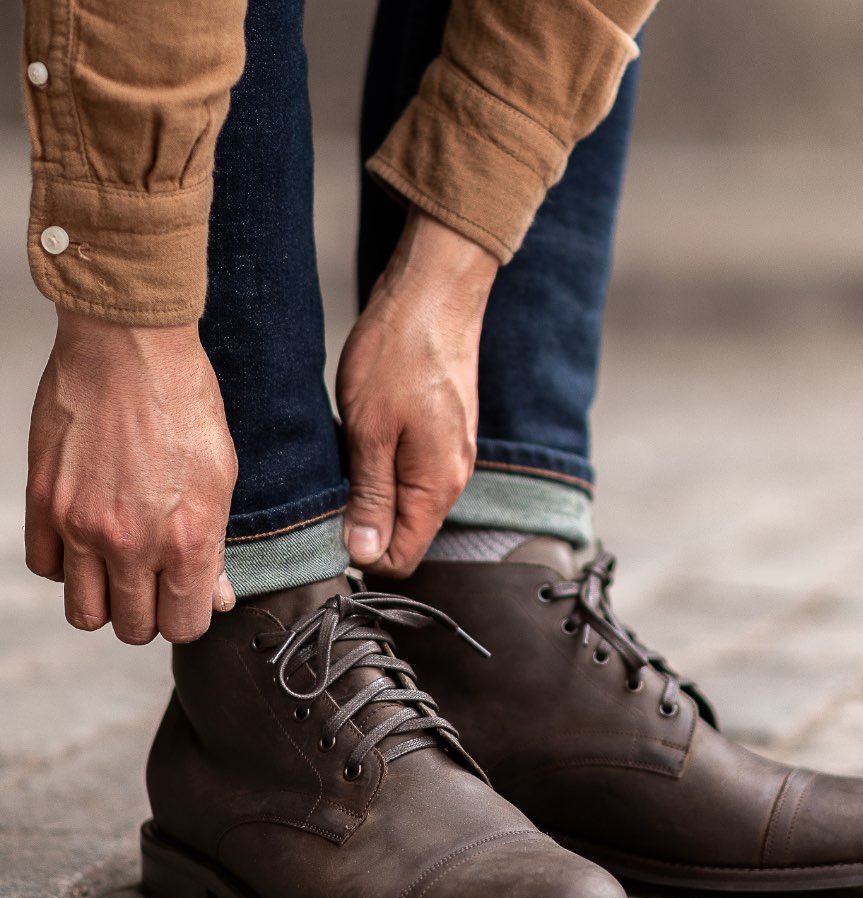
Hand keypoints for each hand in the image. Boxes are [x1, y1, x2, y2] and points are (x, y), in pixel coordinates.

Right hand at [25, 308, 237, 643]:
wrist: (130, 347)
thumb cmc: (186, 404)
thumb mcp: (223, 478)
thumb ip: (216, 546)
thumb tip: (215, 597)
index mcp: (187, 539)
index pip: (184, 626)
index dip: (188, 617)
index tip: (188, 599)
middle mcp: (131, 543)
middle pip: (133, 628)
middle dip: (149, 614)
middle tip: (156, 583)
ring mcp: (80, 526)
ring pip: (84, 613)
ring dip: (105, 601)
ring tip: (121, 569)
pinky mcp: (42, 503)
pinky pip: (46, 568)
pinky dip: (66, 566)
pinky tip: (87, 540)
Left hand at [338, 209, 498, 575]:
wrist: (434, 295)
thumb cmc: (399, 354)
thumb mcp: (369, 432)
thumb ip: (371, 498)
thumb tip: (365, 553)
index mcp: (438, 485)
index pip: (402, 558)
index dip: (361, 551)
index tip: (330, 522)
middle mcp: (454, 477)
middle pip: (406, 532)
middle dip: (365, 523)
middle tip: (331, 483)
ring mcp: (453, 455)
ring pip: (407, 501)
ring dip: (373, 490)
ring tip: (346, 453)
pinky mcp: (445, 433)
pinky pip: (413, 472)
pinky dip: (384, 465)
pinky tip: (365, 435)